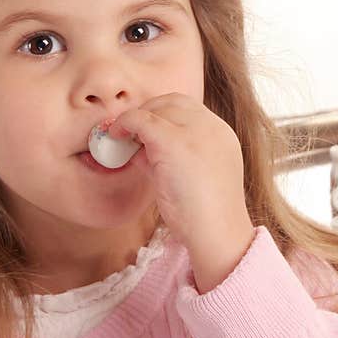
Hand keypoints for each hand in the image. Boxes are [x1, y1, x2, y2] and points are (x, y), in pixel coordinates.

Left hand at [111, 93, 254, 292]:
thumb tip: (139, 149)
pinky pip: (141, 119)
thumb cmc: (205, 216)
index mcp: (222, 135)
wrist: (217, 234)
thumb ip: (170, 158)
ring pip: (158, 107)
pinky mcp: (175, 142)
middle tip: (130, 133)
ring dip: (138, 119)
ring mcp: (196, 132)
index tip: (146, 134)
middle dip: (149, 112)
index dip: (164, 116)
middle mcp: (213, 127)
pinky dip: (125, 123)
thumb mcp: (192, 178)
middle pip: (174, 102)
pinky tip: (115, 136)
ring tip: (122, 137)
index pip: (189, 109)